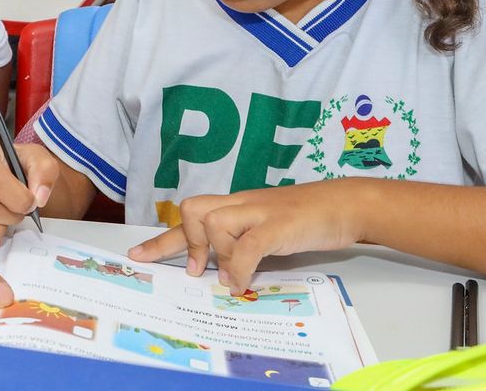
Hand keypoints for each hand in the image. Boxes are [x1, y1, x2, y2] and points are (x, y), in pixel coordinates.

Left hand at [127, 181, 363, 292]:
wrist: (345, 203)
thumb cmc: (308, 218)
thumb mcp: (269, 232)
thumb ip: (245, 246)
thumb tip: (226, 275)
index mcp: (237, 206)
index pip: (192, 216)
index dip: (163, 238)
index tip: (140, 255)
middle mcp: (242, 204)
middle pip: (193, 209)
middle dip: (186, 242)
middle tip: (196, 270)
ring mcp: (260, 211)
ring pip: (215, 223)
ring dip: (219, 255)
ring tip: (231, 277)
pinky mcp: (279, 225)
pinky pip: (249, 244)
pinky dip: (241, 267)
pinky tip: (242, 283)